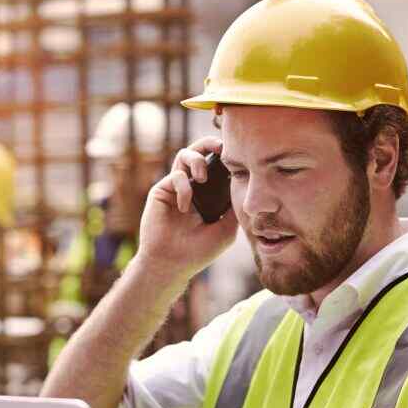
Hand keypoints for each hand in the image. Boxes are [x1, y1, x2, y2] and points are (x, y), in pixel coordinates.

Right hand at [135, 136, 238, 282]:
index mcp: (208, 194)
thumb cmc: (199, 251)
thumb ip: (233, 206)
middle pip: (200, 151)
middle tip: (221, 147)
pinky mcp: (161, 190)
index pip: (217, 166)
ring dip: (196, 160)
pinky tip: (185, 207)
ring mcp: (176, 187)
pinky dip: (183, 188)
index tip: (238, 154)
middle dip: (210, 143)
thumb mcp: (226, 229)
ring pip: (184, 155)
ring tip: (202, 178)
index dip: (226, 157)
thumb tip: (246, 184)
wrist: (173, 264)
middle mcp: (192, 186)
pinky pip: (175, 176)